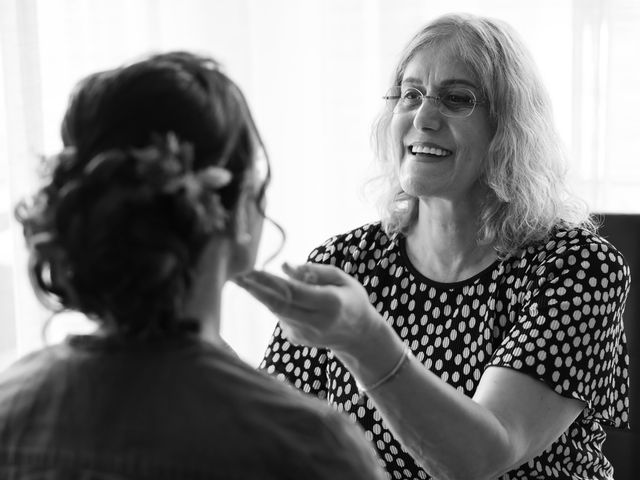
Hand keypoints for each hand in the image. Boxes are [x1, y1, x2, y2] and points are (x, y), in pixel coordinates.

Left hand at [235, 262, 379, 353]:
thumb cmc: (350, 299)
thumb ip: (313, 271)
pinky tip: (276, 294)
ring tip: (244, 279)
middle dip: (255, 291)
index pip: (294, 293)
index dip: (271, 282)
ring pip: (276, 310)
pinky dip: (275, 302)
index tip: (252, 271)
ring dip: (260, 294)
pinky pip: (280, 315)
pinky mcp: (296, 339)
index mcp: (331, 303)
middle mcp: (317, 322)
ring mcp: (305, 334)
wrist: (359, 335)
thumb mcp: (341, 278)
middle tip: (236, 278)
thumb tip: (284, 266)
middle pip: (279, 306)